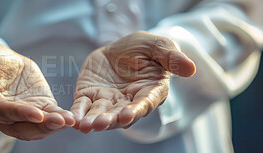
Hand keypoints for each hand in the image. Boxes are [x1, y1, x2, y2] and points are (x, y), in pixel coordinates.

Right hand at [0, 41, 74, 139]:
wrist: (2, 59)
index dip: (18, 114)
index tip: (37, 114)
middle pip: (19, 126)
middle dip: (40, 126)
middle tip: (59, 121)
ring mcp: (19, 115)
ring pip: (34, 128)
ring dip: (52, 126)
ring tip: (68, 120)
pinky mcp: (36, 110)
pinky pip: (47, 118)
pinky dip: (59, 120)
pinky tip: (71, 118)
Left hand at [70, 31, 195, 133]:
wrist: (119, 49)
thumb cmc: (143, 49)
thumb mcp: (158, 46)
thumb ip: (171, 57)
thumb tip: (191, 69)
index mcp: (149, 92)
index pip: (144, 103)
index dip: (136, 110)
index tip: (128, 114)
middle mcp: (128, 102)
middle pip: (120, 114)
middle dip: (110, 120)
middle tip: (100, 123)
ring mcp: (108, 101)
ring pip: (100, 114)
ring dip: (93, 121)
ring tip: (85, 126)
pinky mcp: (89, 96)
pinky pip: (82, 107)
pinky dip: (77, 114)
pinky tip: (71, 120)